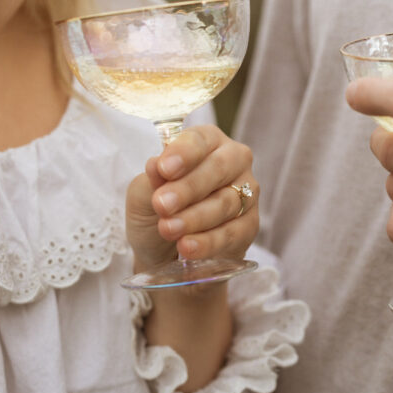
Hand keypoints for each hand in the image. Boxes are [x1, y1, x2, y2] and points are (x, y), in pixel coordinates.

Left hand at [126, 124, 258, 272]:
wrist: (163, 252)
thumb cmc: (155, 211)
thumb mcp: (142, 193)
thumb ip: (150, 180)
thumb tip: (155, 165)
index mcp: (206, 143)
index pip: (199, 140)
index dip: (183, 153)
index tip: (164, 168)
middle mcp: (233, 162)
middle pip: (218, 169)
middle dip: (188, 188)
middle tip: (162, 205)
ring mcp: (246, 194)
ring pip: (226, 203)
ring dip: (195, 218)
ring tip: (168, 229)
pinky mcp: (249, 226)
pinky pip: (233, 233)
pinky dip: (208, 242)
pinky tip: (188, 247)